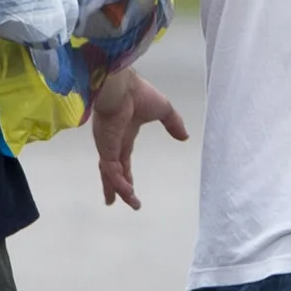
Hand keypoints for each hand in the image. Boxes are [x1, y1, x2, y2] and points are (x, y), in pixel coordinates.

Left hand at [91, 70, 186, 209]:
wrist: (122, 86)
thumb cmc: (139, 94)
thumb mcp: (163, 109)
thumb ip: (173, 123)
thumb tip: (185, 137)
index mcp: (123, 134)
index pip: (123, 160)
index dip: (126, 175)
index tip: (129, 189)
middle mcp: (113, 142)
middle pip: (113, 171)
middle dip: (115, 187)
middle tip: (115, 202)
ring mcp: (107, 146)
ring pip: (112, 174)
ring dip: (120, 190)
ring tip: (131, 203)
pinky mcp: (106, 148)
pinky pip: (112, 170)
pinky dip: (119, 183)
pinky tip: (128, 193)